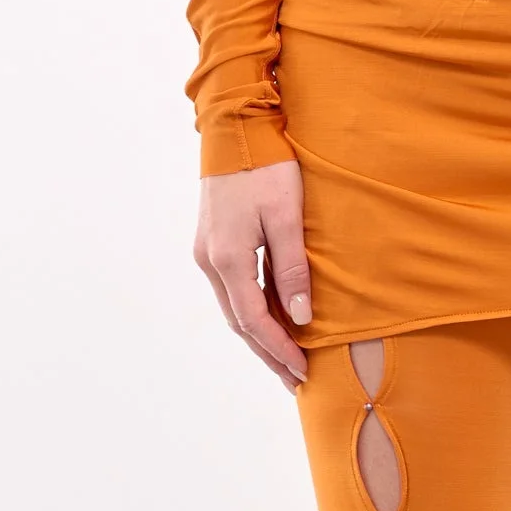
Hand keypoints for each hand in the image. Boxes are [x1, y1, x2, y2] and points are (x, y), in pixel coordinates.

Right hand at [193, 160, 312, 390]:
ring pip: (234, 310)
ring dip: (259, 338)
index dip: (279, 349)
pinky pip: (233, 291)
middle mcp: (209, 260)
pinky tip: (272, 323)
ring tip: (286, 361)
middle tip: (296, 381)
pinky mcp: (212, 243)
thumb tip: (300, 318)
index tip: (303, 371)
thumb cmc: (266, 167)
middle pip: (239, 324)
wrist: (235, 129)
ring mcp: (207, 252)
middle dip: (268, 354)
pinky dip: (253, 314)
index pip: (254, 321)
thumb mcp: (287, 216)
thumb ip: (292, 268)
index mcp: (227, 258)